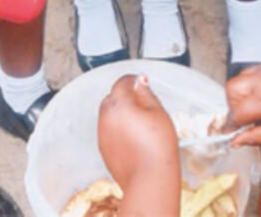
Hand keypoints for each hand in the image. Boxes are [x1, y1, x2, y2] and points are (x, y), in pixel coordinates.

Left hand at [98, 75, 179, 189]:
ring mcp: (102, 134)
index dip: (133, 80)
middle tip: (143, 103)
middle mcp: (105, 118)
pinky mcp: (103, 149)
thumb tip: (140, 82)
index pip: (122, 82)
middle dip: (125, 96)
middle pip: (112, 97)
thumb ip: (146, 93)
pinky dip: (118, 129)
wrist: (149, 179)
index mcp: (119, 105)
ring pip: (109, 115)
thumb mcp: (158, 113)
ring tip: (141, 123)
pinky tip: (134, 137)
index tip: (141, 82)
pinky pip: (108, 131)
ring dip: (120, 113)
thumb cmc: (157, 147)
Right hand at [225, 59, 260, 146]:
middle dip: (234, 102)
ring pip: (245, 74)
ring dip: (246, 89)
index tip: (231, 130)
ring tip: (259, 102)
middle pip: (233, 87)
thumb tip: (235, 141)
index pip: (235, 113)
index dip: (231, 125)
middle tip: (245, 114)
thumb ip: (254, 137)